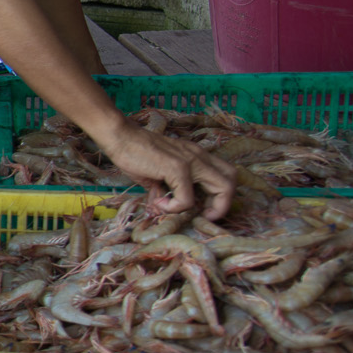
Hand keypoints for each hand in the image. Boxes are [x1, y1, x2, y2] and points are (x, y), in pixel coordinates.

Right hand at [98, 120, 235, 220]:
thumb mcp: (158, 174)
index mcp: (197, 156)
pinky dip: (175, 207)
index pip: (225, 175)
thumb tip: (164, 206)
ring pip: (224, 188)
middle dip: (223, 204)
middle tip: (204, 215)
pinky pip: (187, 198)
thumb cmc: (136, 153)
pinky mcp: (178, 168)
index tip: (202, 209)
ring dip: (212, 207)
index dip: (220, 196)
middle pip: (232, 181)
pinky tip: (158, 203)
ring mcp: (191, 161)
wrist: (121, 137)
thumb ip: (167, 189)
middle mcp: (200, 157)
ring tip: (188, 212)